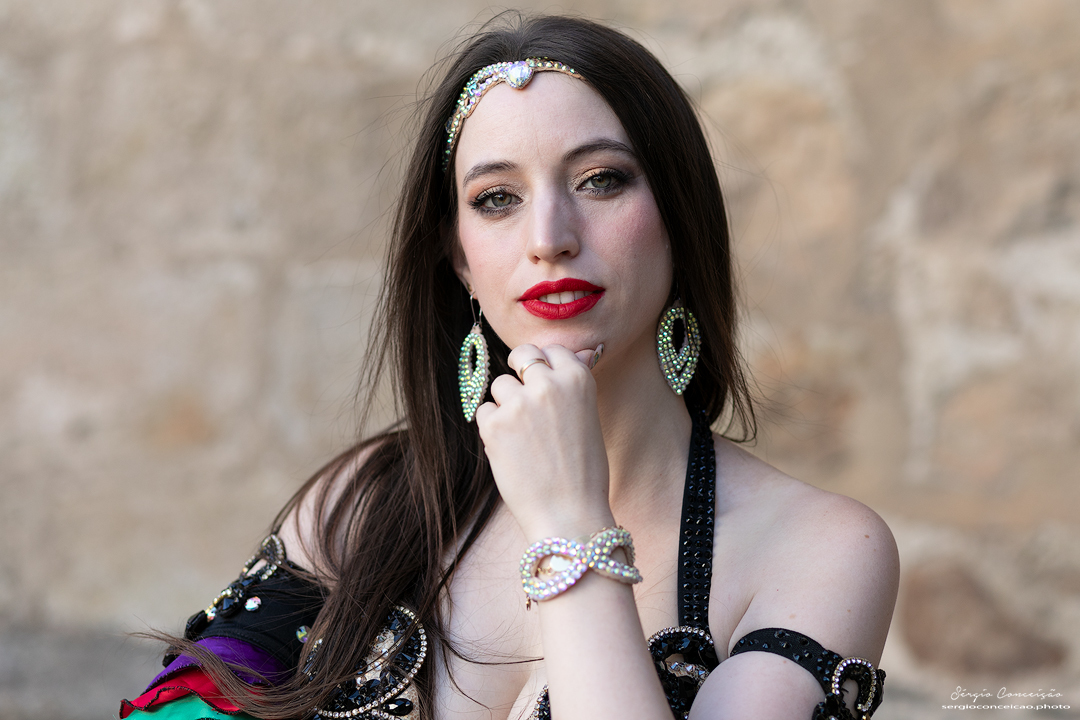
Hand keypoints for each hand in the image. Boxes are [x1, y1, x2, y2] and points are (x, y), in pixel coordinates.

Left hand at [474, 343, 612, 538]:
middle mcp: (548, 384)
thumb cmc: (584, 471)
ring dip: (506, 405)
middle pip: (521, 355)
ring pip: (500, 386)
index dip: (544, 365)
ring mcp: (519, 403)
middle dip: (519, 369)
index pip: (551, 349)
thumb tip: (586, 350)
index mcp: (578, 379)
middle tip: (524, 397)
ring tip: (523, 437)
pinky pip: (484, 412)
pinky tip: (511, 450)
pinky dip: (492, 428)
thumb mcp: (588, 418)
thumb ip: (576, 384)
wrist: (569, 514)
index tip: (543, 383)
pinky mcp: (494, 425)